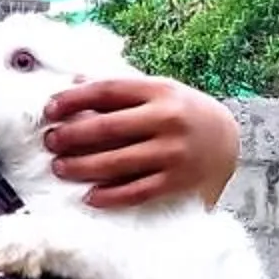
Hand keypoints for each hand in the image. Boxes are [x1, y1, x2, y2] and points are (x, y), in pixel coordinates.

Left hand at [43, 77, 238, 209]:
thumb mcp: (159, 91)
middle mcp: (167, 119)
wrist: (228, 142)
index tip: (50, 109)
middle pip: (108, 127)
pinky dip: (111, 195)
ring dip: (82, 166)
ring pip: (117, 162)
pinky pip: (136, 191)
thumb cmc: (183, 113)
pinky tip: (89, 196)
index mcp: (160, 91)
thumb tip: (76, 81)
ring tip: (60, 167)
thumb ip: (122, 87)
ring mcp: (173, 152)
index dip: (74, 99)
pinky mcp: (177, 182)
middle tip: (50, 141)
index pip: (108, 91)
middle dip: (72, 135)